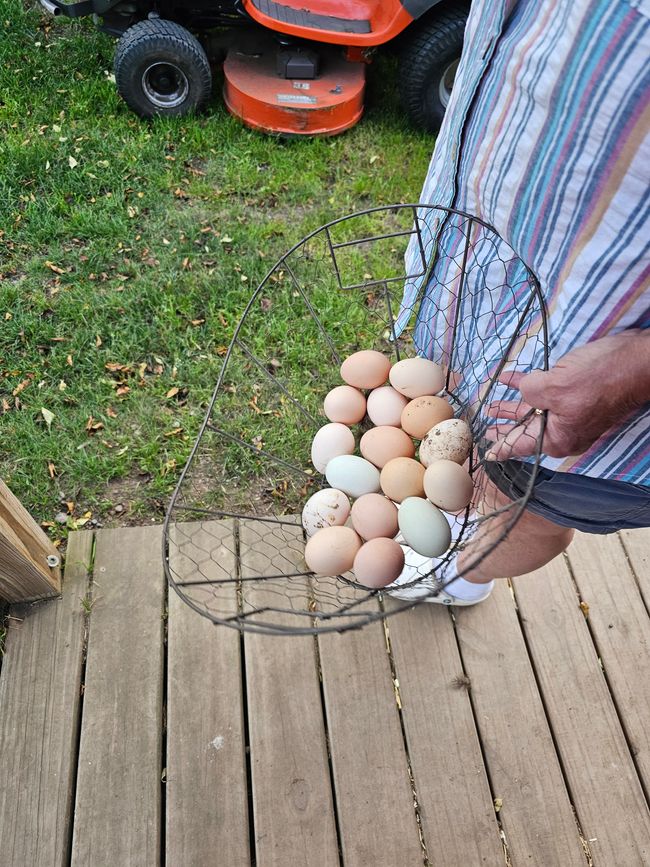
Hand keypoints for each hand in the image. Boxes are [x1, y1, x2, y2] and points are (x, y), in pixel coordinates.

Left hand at [485, 330, 649, 460]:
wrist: (637, 362)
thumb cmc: (600, 378)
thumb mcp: (554, 386)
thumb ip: (529, 391)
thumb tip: (522, 390)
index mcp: (558, 437)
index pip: (521, 446)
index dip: (501, 448)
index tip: (487, 456)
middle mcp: (564, 430)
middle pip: (526, 430)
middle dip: (504, 427)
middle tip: (485, 429)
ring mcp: (571, 413)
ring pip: (534, 410)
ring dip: (512, 404)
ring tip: (492, 405)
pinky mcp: (576, 395)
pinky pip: (546, 392)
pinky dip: (527, 384)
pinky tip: (508, 377)